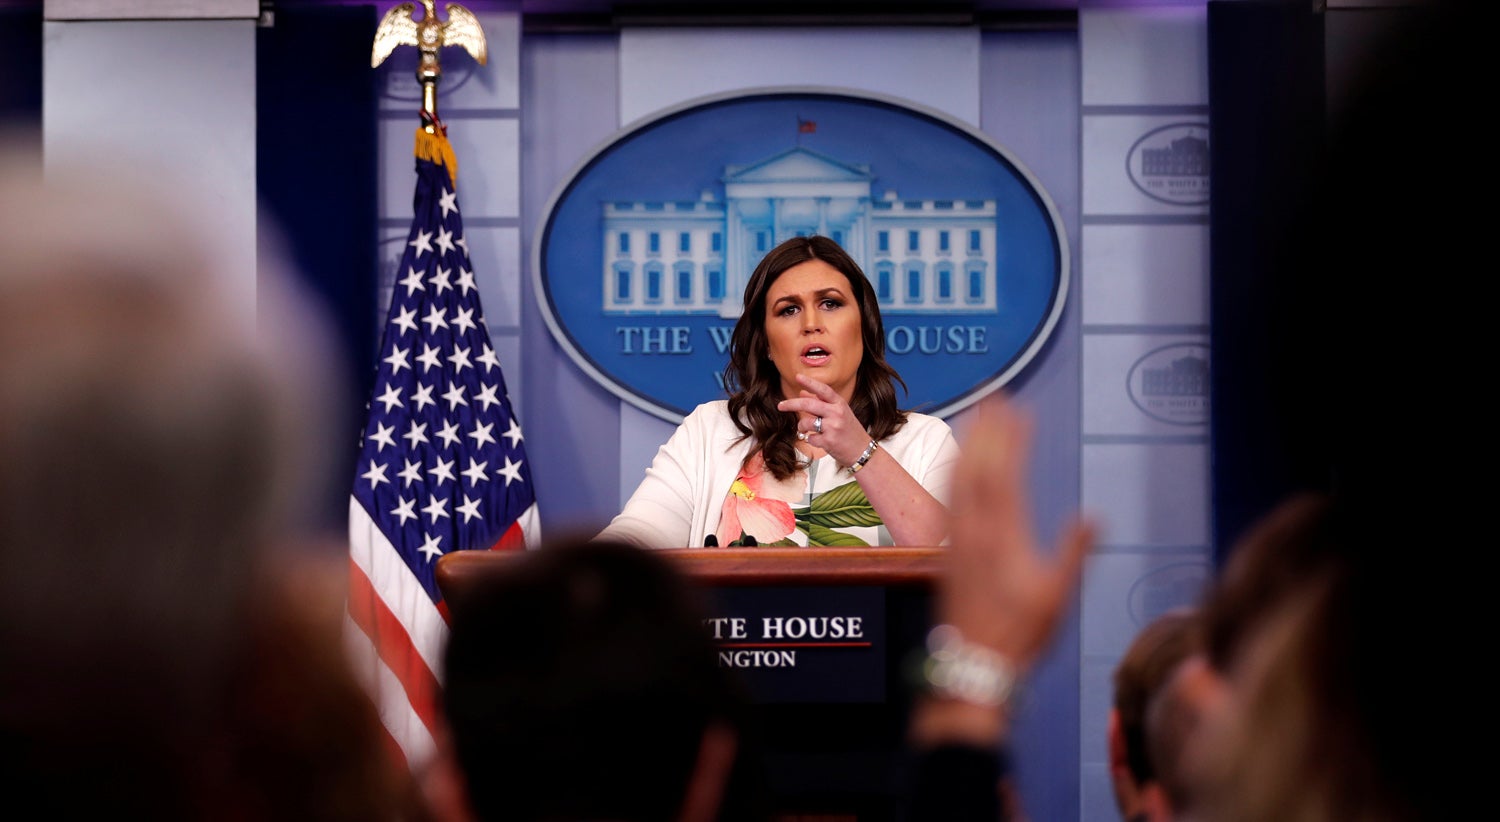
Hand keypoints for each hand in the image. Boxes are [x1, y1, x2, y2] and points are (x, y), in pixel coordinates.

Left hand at [775, 373, 870, 466]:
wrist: (862, 451)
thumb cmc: (849, 430)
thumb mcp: (839, 413)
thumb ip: (821, 402)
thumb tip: (802, 392)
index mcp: (840, 404)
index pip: (823, 390)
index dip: (810, 382)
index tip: (798, 377)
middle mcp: (837, 413)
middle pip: (809, 404)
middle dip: (791, 404)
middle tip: (780, 406)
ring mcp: (833, 427)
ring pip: (806, 423)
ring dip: (801, 427)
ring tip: (805, 430)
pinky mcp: (829, 441)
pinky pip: (810, 438)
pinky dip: (810, 439)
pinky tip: (819, 440)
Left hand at [941, 395, 1094, 667]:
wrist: (973, 664)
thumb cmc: (1020, 634)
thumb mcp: (1056, 597)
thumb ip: (1073, 554)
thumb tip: (1094, 518)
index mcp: (1003, 537)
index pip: (1004, 475)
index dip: (1010, 439)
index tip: (1019, 410)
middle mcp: (974, 531)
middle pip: (978, 468)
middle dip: (988, 429)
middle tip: (997, 396)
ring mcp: (957, 539)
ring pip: (958, 480)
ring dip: (968, 444)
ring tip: (975, 415)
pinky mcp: (947, 549)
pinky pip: (947, 499)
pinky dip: (953, 472)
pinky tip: (957, 462)